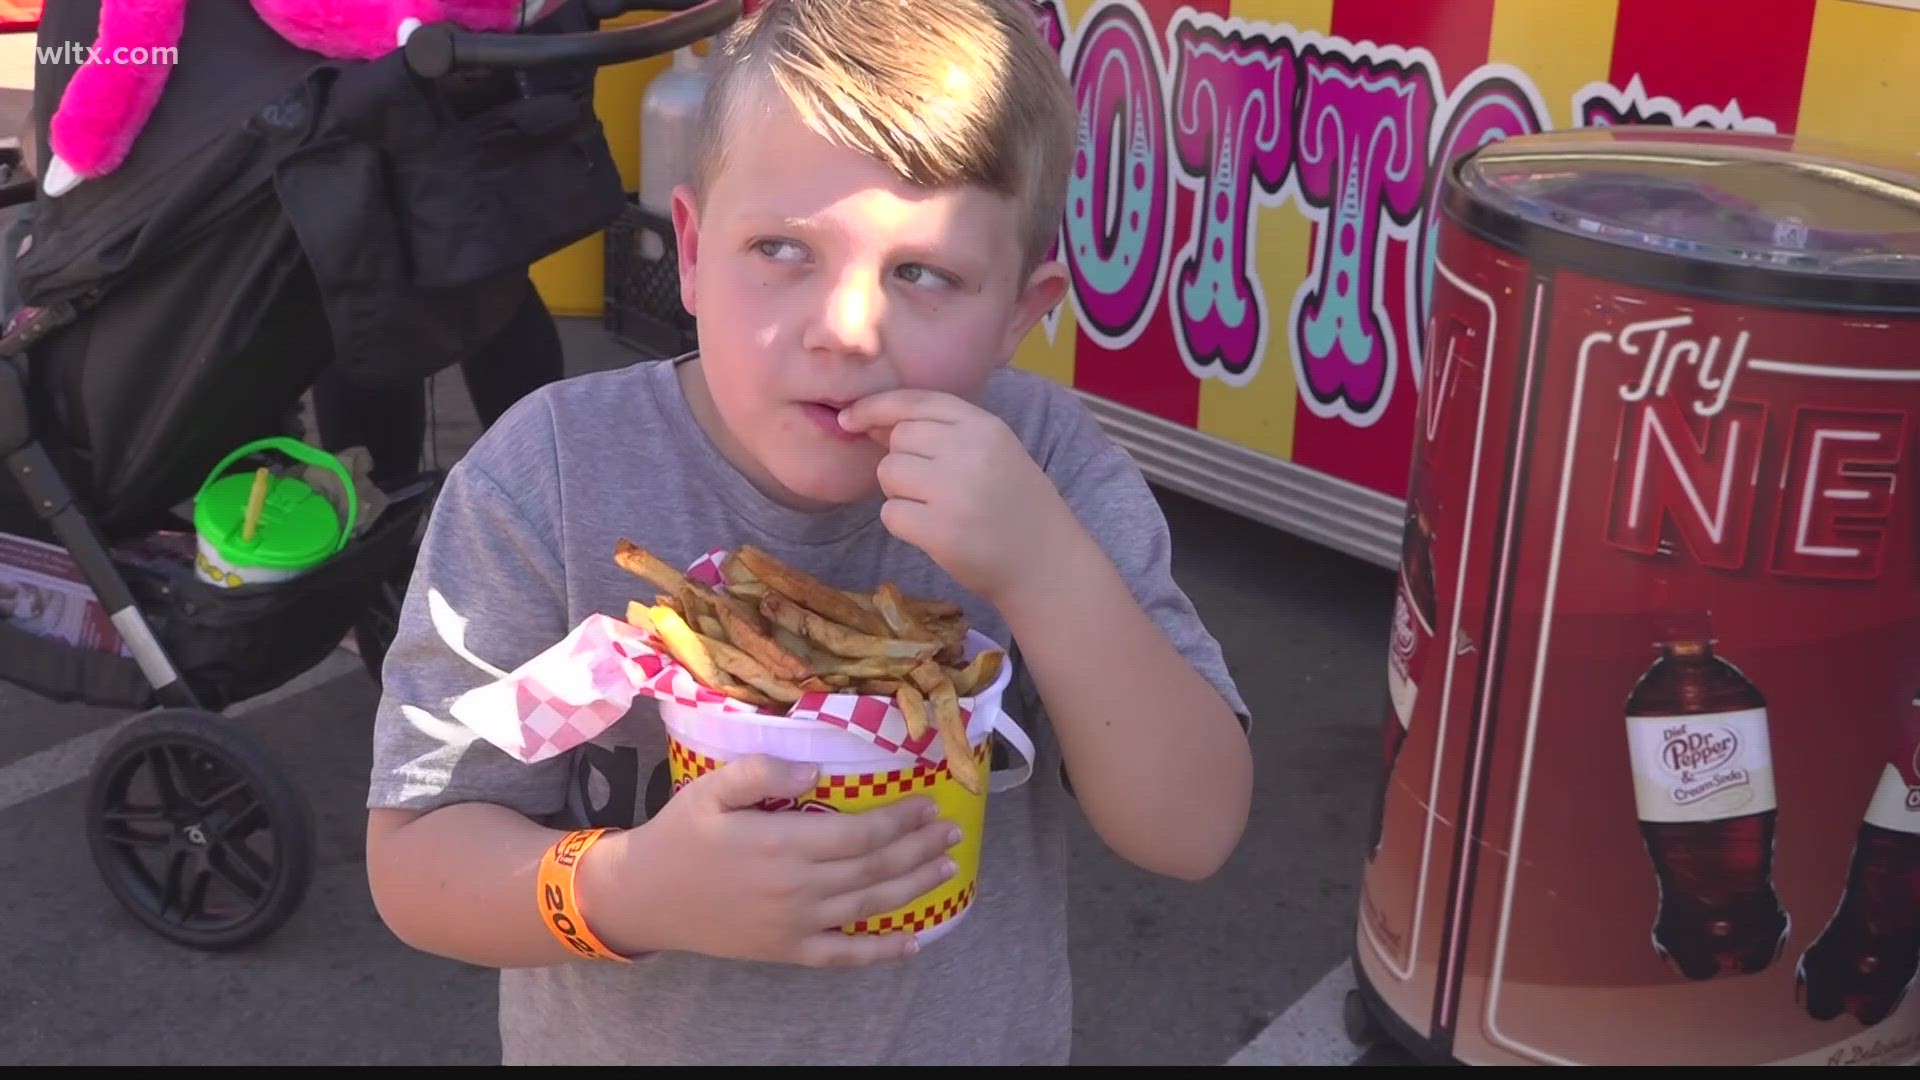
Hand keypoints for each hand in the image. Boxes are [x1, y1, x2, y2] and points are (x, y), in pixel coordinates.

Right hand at [604, 754, 961, 966]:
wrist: (645, 897)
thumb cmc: (680, 835)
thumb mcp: (711, 789)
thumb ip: (763, 770)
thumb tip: (818, 767)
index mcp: (782, 843)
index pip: (859, 833)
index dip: (898, 820)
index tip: (927, 804)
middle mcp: (797, 887)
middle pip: (874, 869)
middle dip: (918, 848)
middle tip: (951, 831)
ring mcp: (795, 924)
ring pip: (869, 907)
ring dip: (913, 888)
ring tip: (946, 868)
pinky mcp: (786, 950)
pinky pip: (843, 957)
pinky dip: (882, 954)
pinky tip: (914, 945)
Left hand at [837, 389, 1076, 605]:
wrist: (1044, 562)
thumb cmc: (1013, 505)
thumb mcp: (992, 452)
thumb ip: (941, 432)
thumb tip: (871, 421)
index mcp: (985, 426)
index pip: (916, 401)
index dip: (876, 406)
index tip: (851, 417)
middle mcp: (971, 451)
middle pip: (898, 438)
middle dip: (901, 460)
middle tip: (930, 487)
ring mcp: (955, 491)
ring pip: (889, 473)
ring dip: (899, 492)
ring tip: (934, 508)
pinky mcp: (941, 531)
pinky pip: (891, 513)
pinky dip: (903, 523)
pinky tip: (933, 531)